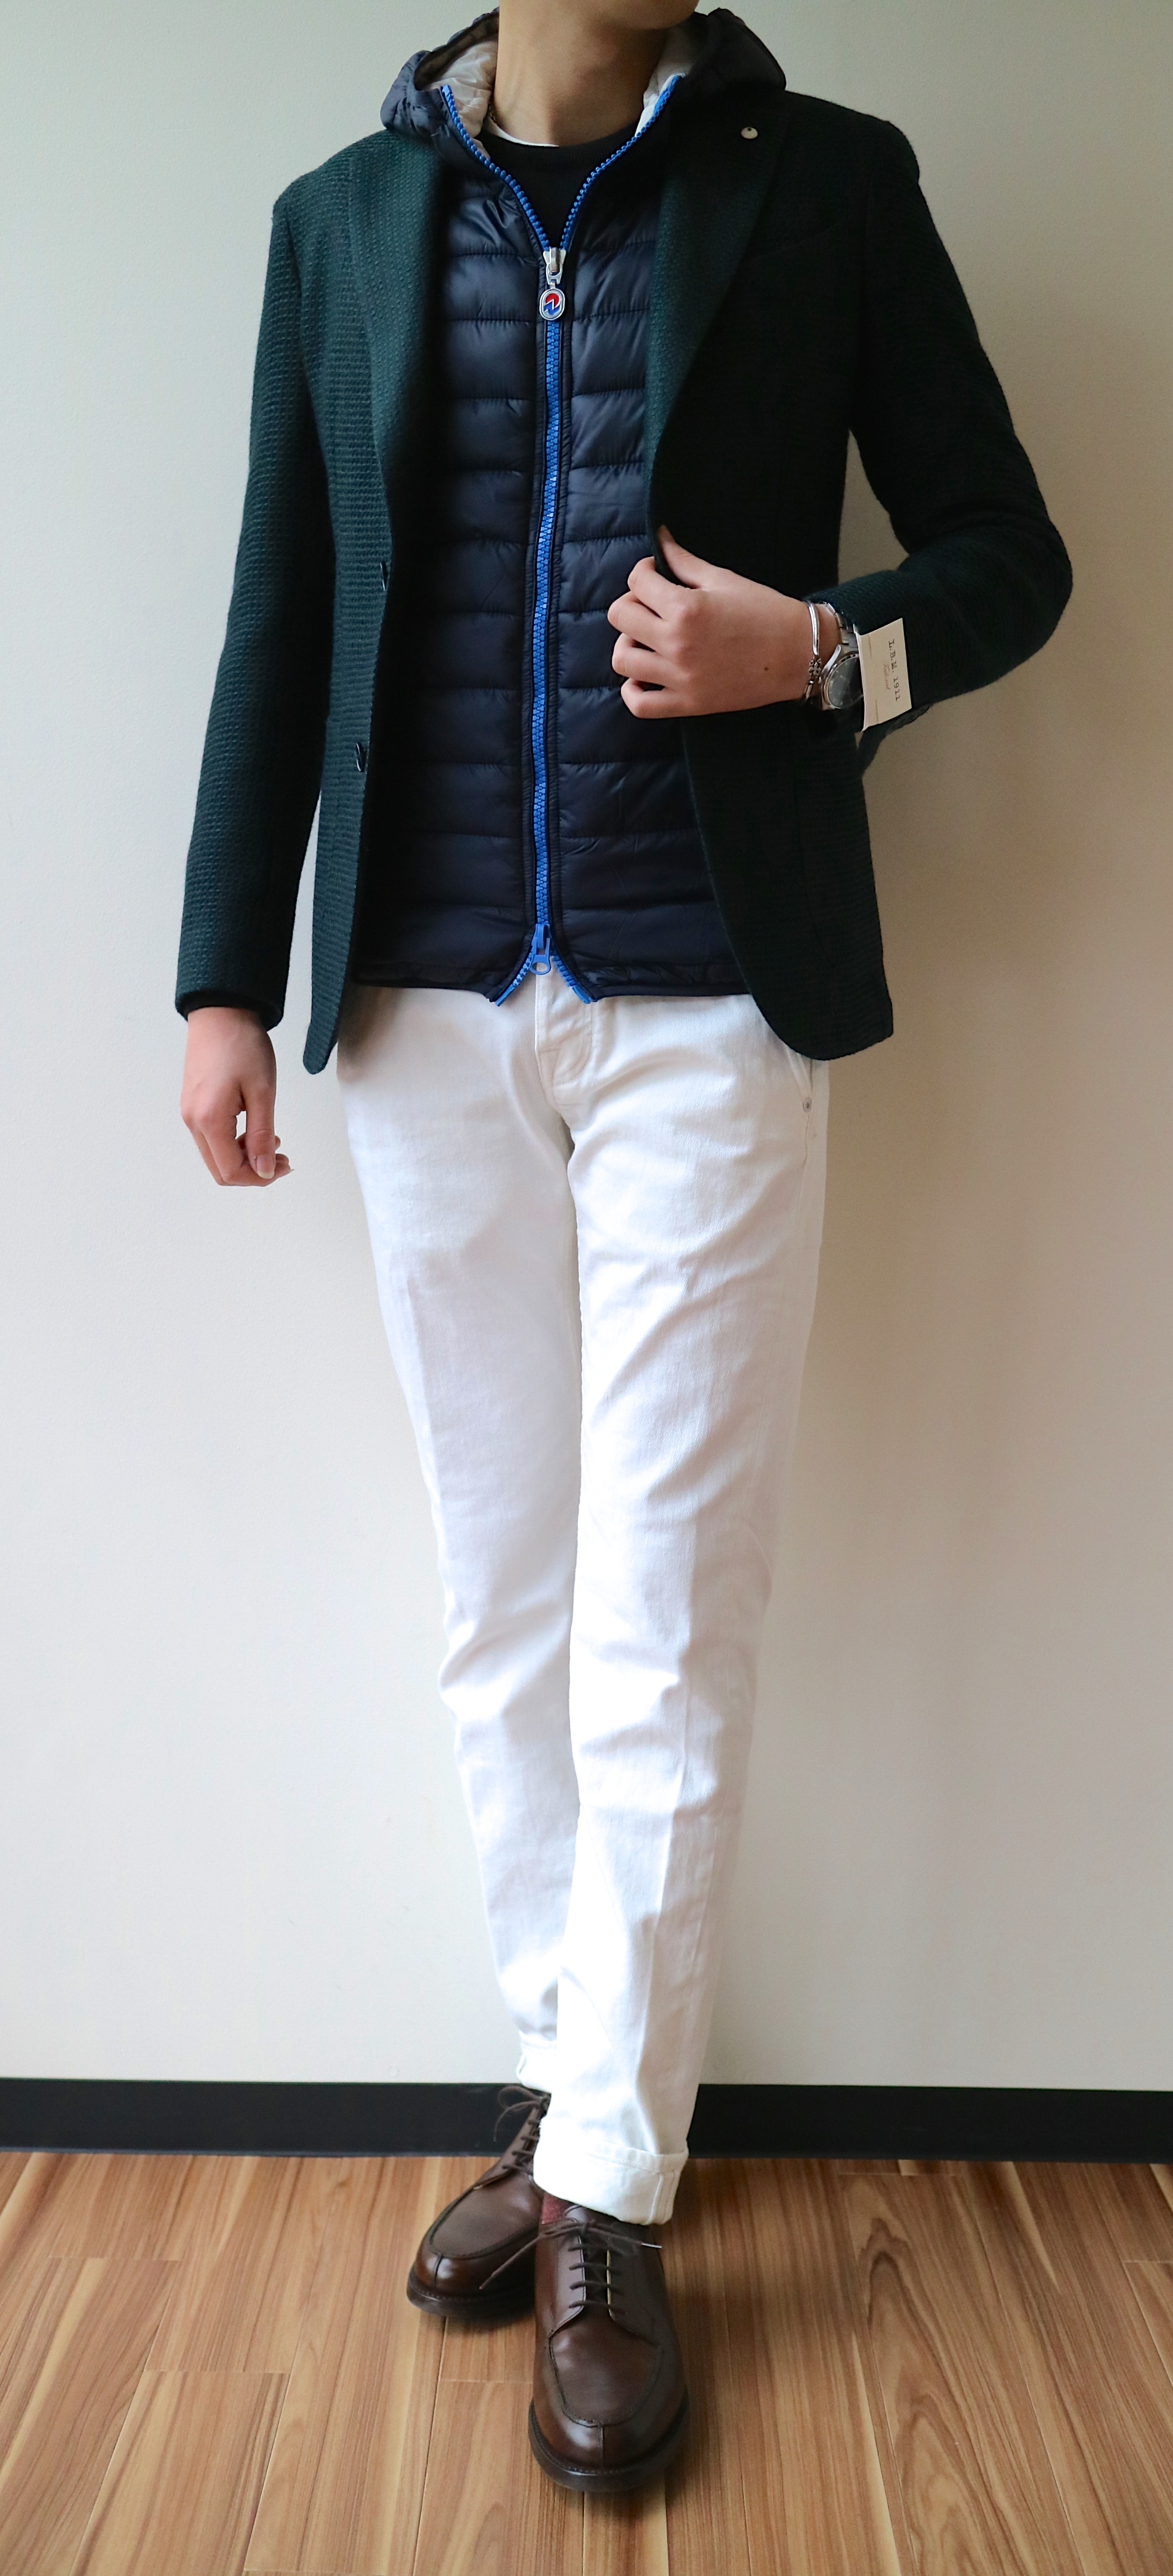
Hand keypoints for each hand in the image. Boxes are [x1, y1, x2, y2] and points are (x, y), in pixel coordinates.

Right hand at [180, 1007, 290, 1185]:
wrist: (222, 1012)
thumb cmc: (242, 1045)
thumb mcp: (262, 1092)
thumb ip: (262, 1136)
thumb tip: (264, 1172)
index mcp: (209, 1120)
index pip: (230, 1172)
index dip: (259, 1178)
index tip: (283, 1166)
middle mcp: (193, 1121)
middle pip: (220, 1169)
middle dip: (253, 1171)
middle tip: (282, 1159)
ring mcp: (190, 1113)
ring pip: (216, 1155)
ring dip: (245, 1157)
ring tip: (273, 1141)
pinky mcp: (193, 1105)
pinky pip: (212, 1138)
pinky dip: (234, 1143)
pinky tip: (254, 1129)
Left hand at [608, 528, 836, 719]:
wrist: (797, 654)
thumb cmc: (765, 612)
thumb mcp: (723, 579)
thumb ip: (684, 561)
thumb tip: (660, 538)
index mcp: (685, 607)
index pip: (636, 582)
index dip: (644, 572)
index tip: (656, 575)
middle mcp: (676, 643)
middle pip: (620, 616)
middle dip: (632, 603)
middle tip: (652, 605)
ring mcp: (679, 677)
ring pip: (622, 659)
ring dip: (629, 644)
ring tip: (647, 639)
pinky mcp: (687, 704)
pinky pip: (639, 704)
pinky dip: (633, 690)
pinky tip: (644, 675)